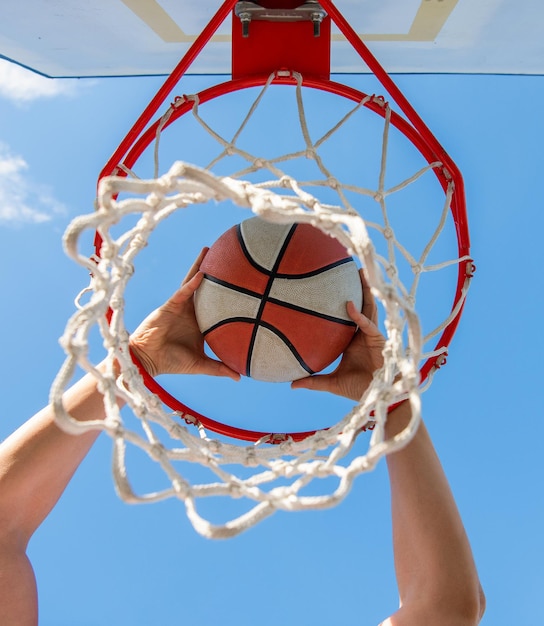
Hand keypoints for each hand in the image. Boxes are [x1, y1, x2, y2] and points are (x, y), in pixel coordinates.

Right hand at [129, 248, 240, 379]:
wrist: (148, 360)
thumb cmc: (172, 362)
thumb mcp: (200, 364)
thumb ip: (219, 367)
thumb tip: (240, 376)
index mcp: (200, 322)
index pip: (215, 304)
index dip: (225, 293)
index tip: (241, 283)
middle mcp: (192, 311)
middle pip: (206, 288)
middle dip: (214, 272)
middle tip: (227, 256)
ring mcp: (181, 306)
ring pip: (193, 282)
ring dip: (200, 266)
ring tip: (210, 250)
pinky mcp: (170, 305)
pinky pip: (182, 291)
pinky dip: (191, 283)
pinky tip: (201, 273)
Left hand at [291, 269, 384, 400]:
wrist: (376, 398)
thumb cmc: (358, 389)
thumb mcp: (330, 382)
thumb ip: (312, 381)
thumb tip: (291, 384)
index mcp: (351, 339)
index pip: (347, 314)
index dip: (343, 300)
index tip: (331, 286)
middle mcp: (362, 333)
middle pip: (361, 305)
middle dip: (358, 287)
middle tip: (350, 268)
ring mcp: (371, 335)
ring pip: (368, 308)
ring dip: (364, 292)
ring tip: (359, 273)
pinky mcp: (378, 340)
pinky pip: (367, 325)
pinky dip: (358, 316)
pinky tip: (349, 305)